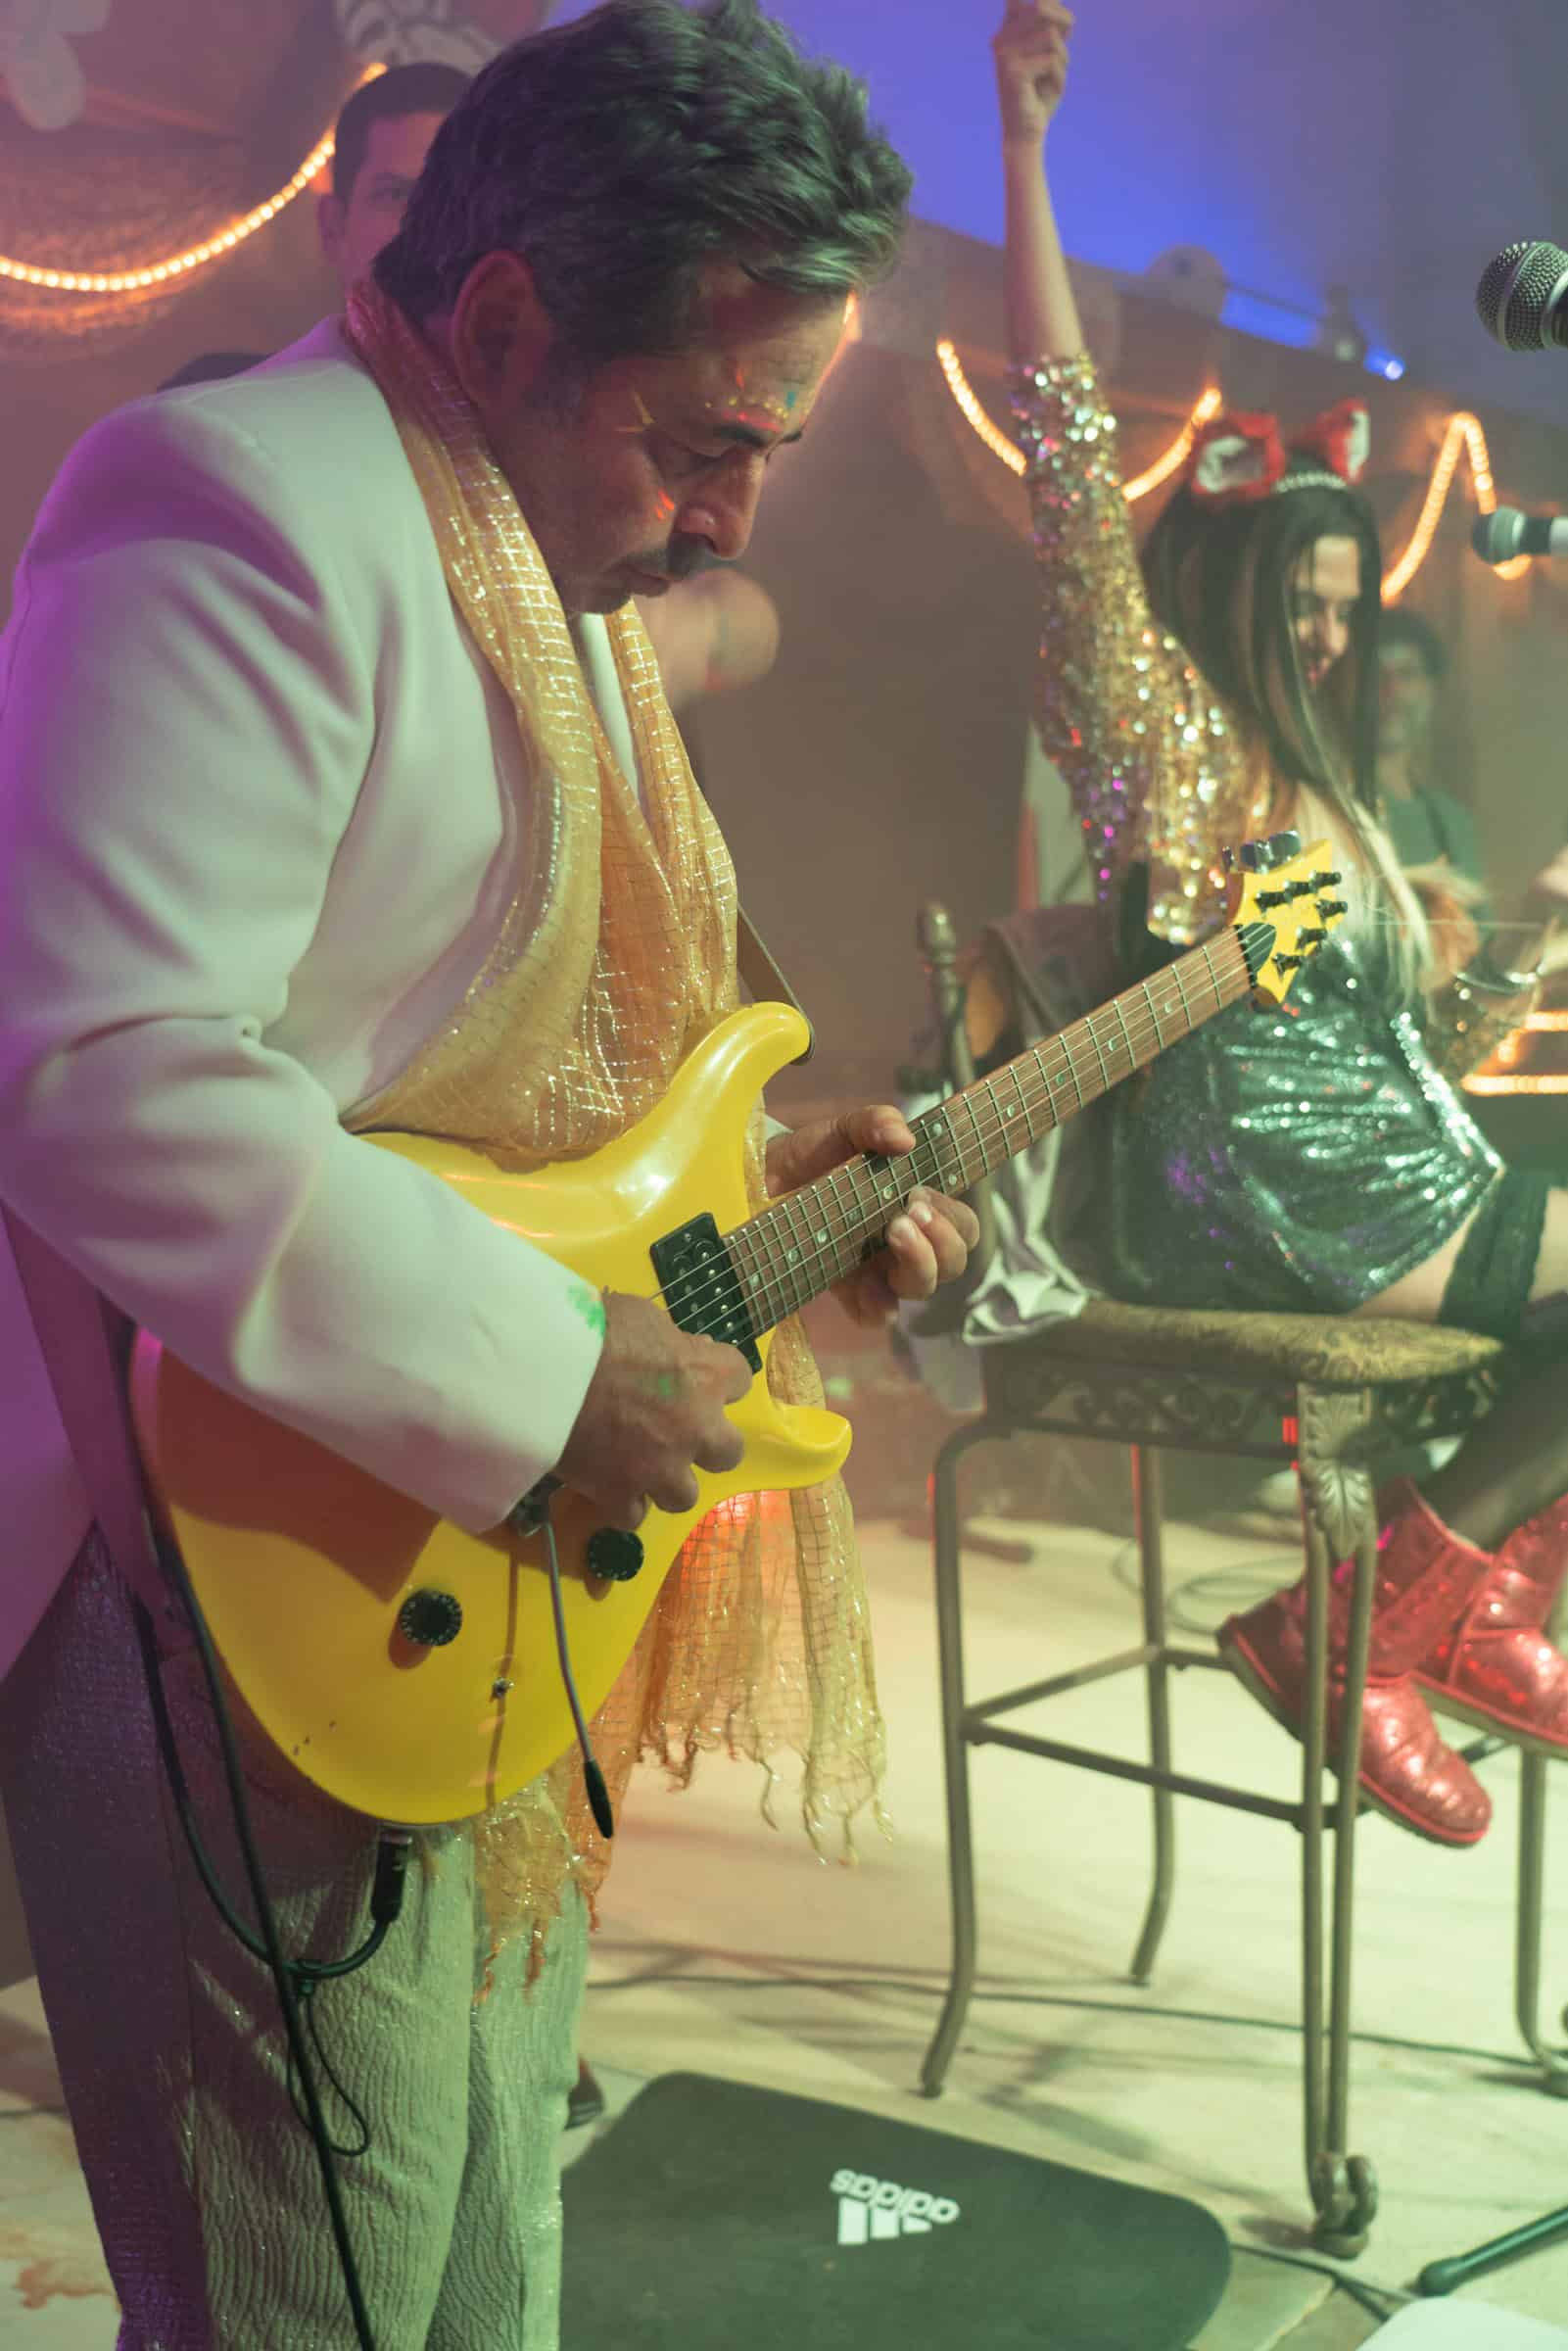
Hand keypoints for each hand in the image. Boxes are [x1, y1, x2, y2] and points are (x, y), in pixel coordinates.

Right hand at [554, 1291, 748, 1531]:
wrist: (544, 1369)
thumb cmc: (594, 1330)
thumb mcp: (643, 1317)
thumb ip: (670, 1340)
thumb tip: (684, 1350)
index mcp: (705, 1375)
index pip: (739, 1377)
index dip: (718, 1379)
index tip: (698, 1378)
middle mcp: (696, 1428)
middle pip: (729, 1452)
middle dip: (708, 1444)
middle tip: (680, 1433)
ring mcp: (661, 1467)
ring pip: (684, 1495)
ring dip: (666, 1481)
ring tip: (641, 1467)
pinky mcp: (621, 1494)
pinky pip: (633, 1516)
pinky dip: (621, 1503)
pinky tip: (607, 1487)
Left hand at [766, 1107, 979, 1329]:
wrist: (764, 1177)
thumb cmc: (815, 1155)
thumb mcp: (844, 1130)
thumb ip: (875, 1123)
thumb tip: (904, 1138)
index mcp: (917, 1210)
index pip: (961, 1227)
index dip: (952, 1217)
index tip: (920, 1192)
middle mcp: (904, 1246)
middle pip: (952, 1262)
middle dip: (942, 1239)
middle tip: (910, 1209)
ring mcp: (878, 1273)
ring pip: (922, 1287)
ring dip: (920, 1262)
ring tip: (894, 1230)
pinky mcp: (846, 1292)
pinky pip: (875, 1316)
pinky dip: (880, 1307)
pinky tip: (869, 1288)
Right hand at [994, 0, 1074, 148]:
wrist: (1027, 131)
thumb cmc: (1040, 91)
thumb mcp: (1052, 52)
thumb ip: (1055, 24)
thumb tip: (1053, 8)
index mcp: (1008, 27)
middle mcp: (1001, 36)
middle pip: (1045, 8)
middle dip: (1063, 27)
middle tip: (1061, 54)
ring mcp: (1004, 53)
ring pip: (1053, 38)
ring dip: (1062, 61)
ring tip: (1050, 79)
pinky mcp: (1012, 71)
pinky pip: (1053, 59)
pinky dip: (1059, 77)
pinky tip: (1046, 91)